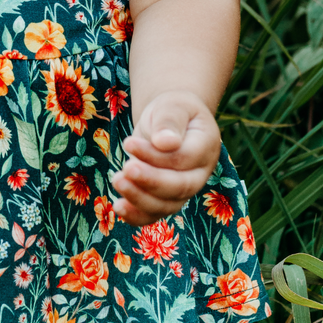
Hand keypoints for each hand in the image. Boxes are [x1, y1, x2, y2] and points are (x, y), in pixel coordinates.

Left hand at [110, 90, 220, 225]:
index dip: (156, 156)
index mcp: (206, 146)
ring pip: (167, 205)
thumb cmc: (173, 110)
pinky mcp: (166, 198)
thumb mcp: (172, 106)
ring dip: (140, 199)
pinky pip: (155, 214)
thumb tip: (166, 142)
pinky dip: (137, 216)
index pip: (183, 159)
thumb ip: (170, 121)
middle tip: (126, 168)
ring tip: (117, 181)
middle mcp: (200, 173)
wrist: (170, 122)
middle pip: (180, 187)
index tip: (129, 143)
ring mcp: (185, 189)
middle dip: (150, 181)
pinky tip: (118, 207)